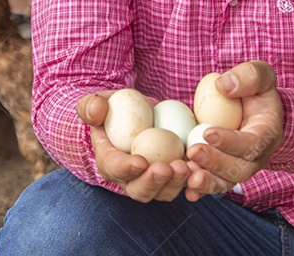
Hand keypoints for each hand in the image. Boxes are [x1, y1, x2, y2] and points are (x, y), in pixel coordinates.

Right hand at [76, 91, 190, 202]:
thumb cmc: (112, 108)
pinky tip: (201, 169)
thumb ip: (91, 106)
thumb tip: (97, 112)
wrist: (135, 113)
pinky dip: (193, 180)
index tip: (140, 161)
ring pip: (163, 192)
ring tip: (187, 167)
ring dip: (176, 183)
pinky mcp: (172, 176)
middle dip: (154, 182)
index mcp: (109, 160)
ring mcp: (153, 179)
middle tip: (167, 167)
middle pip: (140, 190)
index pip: (114, 169)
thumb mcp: (98, 102)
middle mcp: (130, 177)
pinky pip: (183, 184)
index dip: (126, 168)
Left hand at [183, 61, 282, 201]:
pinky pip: (213, 185)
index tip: (208, 133)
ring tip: (186, 173)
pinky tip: (184, 189)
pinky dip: (199, 190)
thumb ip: (248, 76)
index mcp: (267, 134)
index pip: (252, 144)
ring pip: (225, 182)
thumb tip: (223, 86)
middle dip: (215, 163)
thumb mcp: (260, 75)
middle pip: (239, 169)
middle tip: (193, 152)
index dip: (231, 142)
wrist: (257, 110)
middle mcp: (257, 157)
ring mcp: (240, 168)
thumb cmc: (257, 90)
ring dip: (206, 181)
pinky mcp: (224, 173)